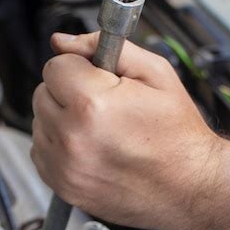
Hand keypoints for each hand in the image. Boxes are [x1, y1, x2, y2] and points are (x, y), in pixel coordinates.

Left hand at [31, 32, 220, 229]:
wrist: (189, 188)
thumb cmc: (178, 135)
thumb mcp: (154, 74)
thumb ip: (103, 48)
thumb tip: (63, 41)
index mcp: (91, 105)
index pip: (55, 66)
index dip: (79, 67)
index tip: (97, 78)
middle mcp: (71, 139)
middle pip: (42, 94)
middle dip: (68, 92)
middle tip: (102, 105)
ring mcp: (64, 168)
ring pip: (40, 124)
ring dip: (61, 120)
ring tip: (98, 129)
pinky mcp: (63, 188)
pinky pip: (41, 153)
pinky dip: (59, 147)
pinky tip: (89, 148)